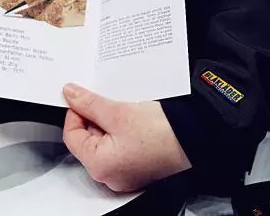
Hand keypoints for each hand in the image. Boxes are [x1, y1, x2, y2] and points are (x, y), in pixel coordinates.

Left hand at [62, 83, 190, 191]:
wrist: (199, 138)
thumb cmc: (163, 134)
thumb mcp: (118, 112)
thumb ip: (89, 104)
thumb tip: (70, 95)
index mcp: (100, 166)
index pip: (72, 136)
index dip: (74, 113)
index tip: (81, 97)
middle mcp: (111, 175)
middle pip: (87, 139)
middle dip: (93, 117)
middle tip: (104, 100)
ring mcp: (125, 172)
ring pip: (104, 140)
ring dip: (109, 121)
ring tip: (122, 109)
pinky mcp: (138, 166)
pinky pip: (119, 145)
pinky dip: (121, 129)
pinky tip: (131, 118)